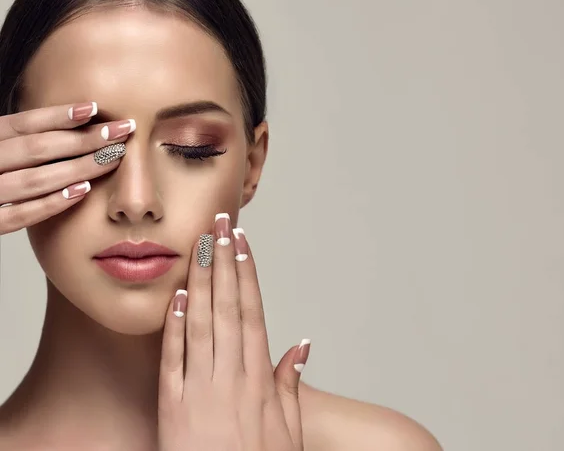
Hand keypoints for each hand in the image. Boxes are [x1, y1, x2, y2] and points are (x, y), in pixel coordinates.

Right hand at [0, 101, 133, 234]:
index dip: (58, 115)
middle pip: (36, 149)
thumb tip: (60, 122)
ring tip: (111, 159)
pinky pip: (19, 215)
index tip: (94, 108)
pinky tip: (81, 192)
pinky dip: (50, 203)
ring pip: (33, 180)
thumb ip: (11, 140)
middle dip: (83, 139)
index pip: (22, 124)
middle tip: (121, 131)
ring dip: (77, 169)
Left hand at [159, 214, 310, 450]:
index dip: (246, 274)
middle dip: (222, 262)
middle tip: (218, 225)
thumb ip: (291, 385)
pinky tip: (174, 297)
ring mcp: (198, 388)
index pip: (251, 312)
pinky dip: (173, 326)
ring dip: (199, 281)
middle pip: (226, 307)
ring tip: (197, 246)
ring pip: (199, 323)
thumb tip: (301, 344)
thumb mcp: (289, 431)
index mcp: (257, 379)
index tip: (242, 243)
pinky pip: (171, 359)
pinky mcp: (171, 405)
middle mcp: (228, 376)